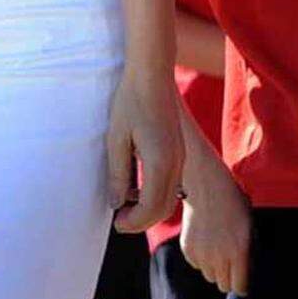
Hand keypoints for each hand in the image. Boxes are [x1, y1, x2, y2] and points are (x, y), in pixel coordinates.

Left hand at [107, 65, 183, 232]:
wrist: (151, 74)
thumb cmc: (130, 102)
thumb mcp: (116, 138)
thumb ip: (117, 173)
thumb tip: (116, 203)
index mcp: (161, 162)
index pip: (152, 207)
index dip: (134, 222)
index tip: (116, 223)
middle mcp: (177, 163)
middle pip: (164, 207)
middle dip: (142, 220)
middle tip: (119, 220)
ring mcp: (181, 157)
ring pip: (170, 197)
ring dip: (149, 208)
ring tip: (124, 205)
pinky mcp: (179, 151)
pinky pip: (172, 182)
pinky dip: (156, 193)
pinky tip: (135, 187)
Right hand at [180, 151, 250, 294]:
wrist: (205, 184)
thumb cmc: (231, 203)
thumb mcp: (248, 228)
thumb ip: (247, 254)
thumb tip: (244, 275)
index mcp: (238, 251)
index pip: (239, 287)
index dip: (241, 284)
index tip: (241, 277)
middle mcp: (218, 256)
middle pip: (223, 285)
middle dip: (228, 277)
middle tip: (229, 262)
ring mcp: (201, 252)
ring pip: (209, 276)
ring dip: (214, 267)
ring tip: (216, 248)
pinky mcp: (187, 247)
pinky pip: (196, 264)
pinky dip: (200, 257)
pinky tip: (204, 241)